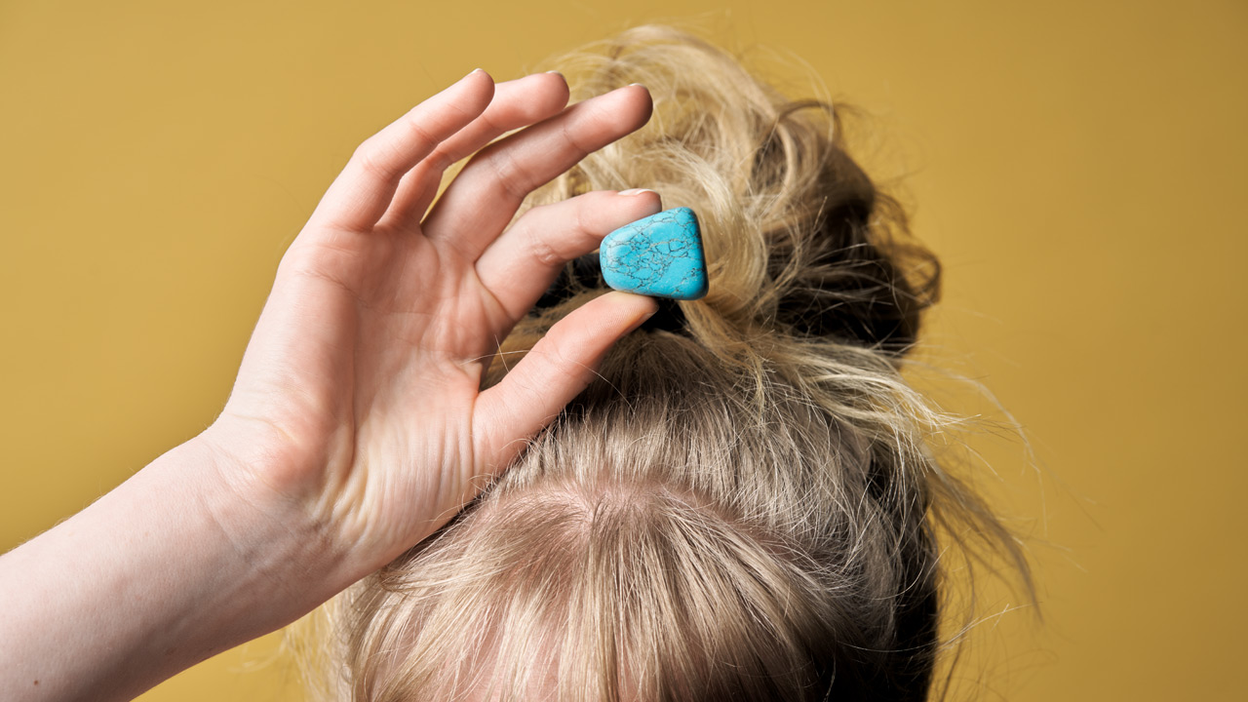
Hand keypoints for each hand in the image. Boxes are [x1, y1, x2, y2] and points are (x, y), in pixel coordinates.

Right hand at [206, 69, 659, 584]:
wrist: (307, 518)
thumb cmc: (397, 488)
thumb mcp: (502, 422)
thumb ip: (565, 361)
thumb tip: (642, 301)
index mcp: (471, 314)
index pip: (546, 243)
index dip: (600, 218)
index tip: (656, 207)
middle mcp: (431, 273)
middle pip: (509, 185)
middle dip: (570, 141)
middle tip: (635, 104)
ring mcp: (380, 255)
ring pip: (449, 162)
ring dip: (505, 119)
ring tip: (566, 91)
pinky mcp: (329, 247)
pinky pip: (381, 170)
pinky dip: (427, 126)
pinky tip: (479, 90)